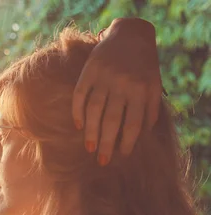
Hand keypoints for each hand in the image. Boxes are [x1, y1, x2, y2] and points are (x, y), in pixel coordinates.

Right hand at [73, 18, 161, 164]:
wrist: (129, 36)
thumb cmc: (143, 66)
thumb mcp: (154, 85)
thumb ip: (150, 108)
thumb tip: (141, 135)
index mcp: (140, 90)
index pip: (133, 123)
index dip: (128, 142)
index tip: (122, 155)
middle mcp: (121, 85)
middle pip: (112, 120)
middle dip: (106, 143)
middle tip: (102, 161)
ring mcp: (103, 78)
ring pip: (94, 110)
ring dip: (91, 132)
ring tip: (89, 148)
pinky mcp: (88, 72)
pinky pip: (80, 96)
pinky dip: (78, 112)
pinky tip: (78, 126)